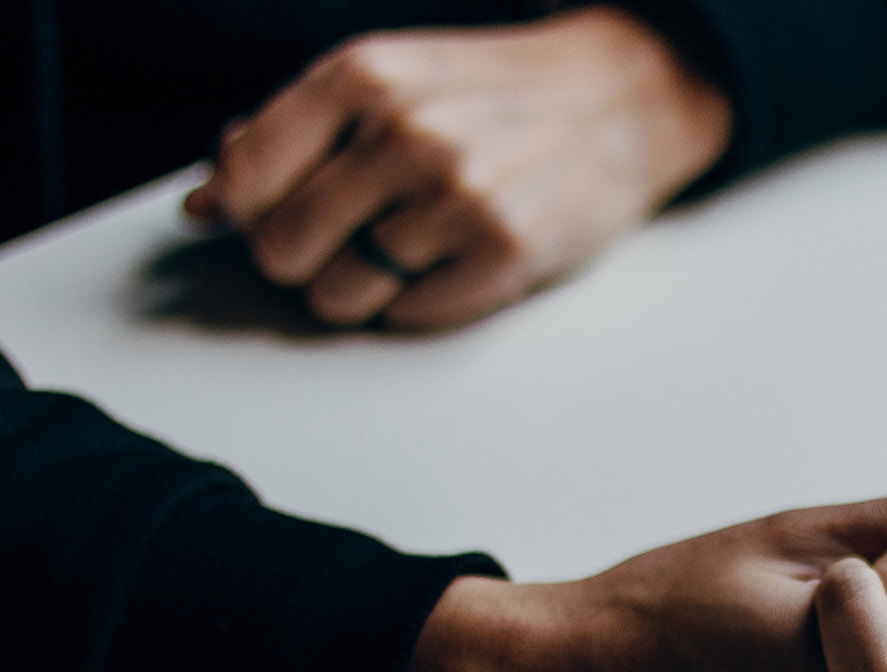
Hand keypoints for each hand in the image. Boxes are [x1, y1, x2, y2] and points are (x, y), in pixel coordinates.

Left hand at [185, 6, 730, 329]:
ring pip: (340, 296)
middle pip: (282, 251)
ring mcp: (457, 198)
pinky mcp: (504, 255)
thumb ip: (291, 135)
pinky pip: (407, 316)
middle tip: (348, 240)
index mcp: (360, 77)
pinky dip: (418, 302)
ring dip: (362, 288)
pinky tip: (451, 263)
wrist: (620, 99)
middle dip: (304, 259)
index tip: (273, 215)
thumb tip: (203, 204)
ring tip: (407, 251)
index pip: (243, 180)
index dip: (247, 213)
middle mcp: (404, 135)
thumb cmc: (493, 96)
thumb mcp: (388, 81)